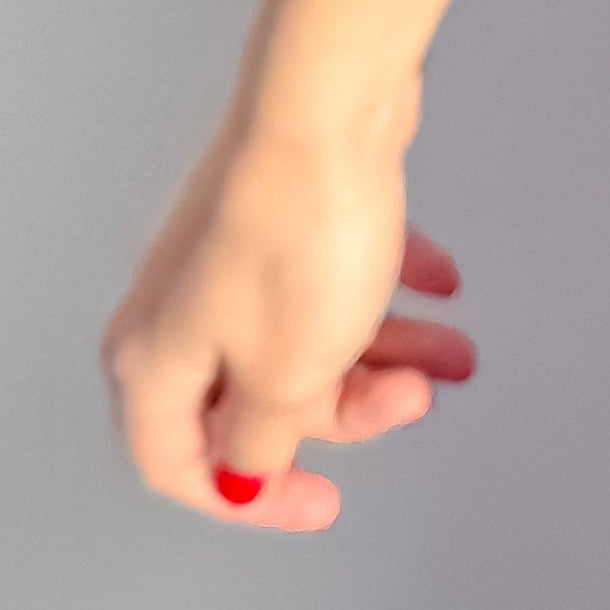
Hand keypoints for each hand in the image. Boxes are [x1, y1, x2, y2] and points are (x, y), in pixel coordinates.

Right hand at [101, 88, 476, 528]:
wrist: (326, 109)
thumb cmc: (295, 237)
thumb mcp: (285, 378)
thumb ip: (261, 440)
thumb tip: (247, 469)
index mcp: (156, 361)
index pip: (178, 464)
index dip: (249, 498)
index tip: (320, 500)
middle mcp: (180, 309)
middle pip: (257, 400)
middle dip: (347, 410)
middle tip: (413, 397)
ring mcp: (230, 256)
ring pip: (303, 334)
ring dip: (382, 355)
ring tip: (453, 351)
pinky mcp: (277, 214)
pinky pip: (327, 274)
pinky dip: (382, 289)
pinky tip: (439, 283)